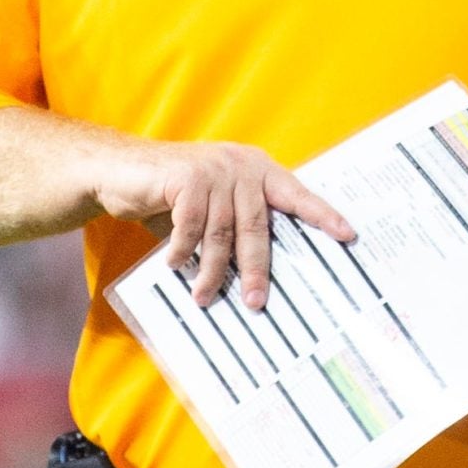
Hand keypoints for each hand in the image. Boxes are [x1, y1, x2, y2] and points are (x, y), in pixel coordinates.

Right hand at [90, 139, 354, 310]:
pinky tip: (173, 265)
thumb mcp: (211, 206)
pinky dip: (182, 251)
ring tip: (205, 296)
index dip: (322, 215)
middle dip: (256, 268)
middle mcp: (241, 166)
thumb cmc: (170, 193)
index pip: (297, 194)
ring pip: (221, 232)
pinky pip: (190, 228)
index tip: (348, 235)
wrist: (119, 168)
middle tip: (256, 301)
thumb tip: (256, 274)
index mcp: (257, 170)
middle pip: (256, 225)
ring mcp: (214, 169)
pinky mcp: (186, 178)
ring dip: (212, 270)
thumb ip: (234, 225)